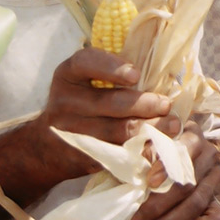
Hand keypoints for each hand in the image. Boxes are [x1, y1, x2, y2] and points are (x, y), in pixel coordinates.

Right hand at [35, 48, 175, 181]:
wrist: (47, 146)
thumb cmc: (83, 101)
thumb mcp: (87, 80)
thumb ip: (116, 71)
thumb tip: (163, 69)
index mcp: (68, 75)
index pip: (86, 63)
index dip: (112, 68)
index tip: (136, 75)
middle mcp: (65, 102)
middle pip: (109, 102)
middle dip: (144, 104)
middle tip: (166, 105)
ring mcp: (71, 132)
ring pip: (116, 131)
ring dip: (149, 128)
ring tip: (172, 125)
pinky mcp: (82, 156)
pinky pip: (116, 153)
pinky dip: (139, 149)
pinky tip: (157, 145)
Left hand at [129, 121, 219, 219]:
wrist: (201, 164)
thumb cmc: (167, 155)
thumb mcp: (158, 144)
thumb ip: (145, 149)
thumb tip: (124, 160)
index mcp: (193, 137)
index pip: (186, 147)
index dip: (168, 166)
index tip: (149, 183)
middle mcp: (209, 156)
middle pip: (187, 183)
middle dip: (159, 205)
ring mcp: (218, 179)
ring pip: (197, 203)